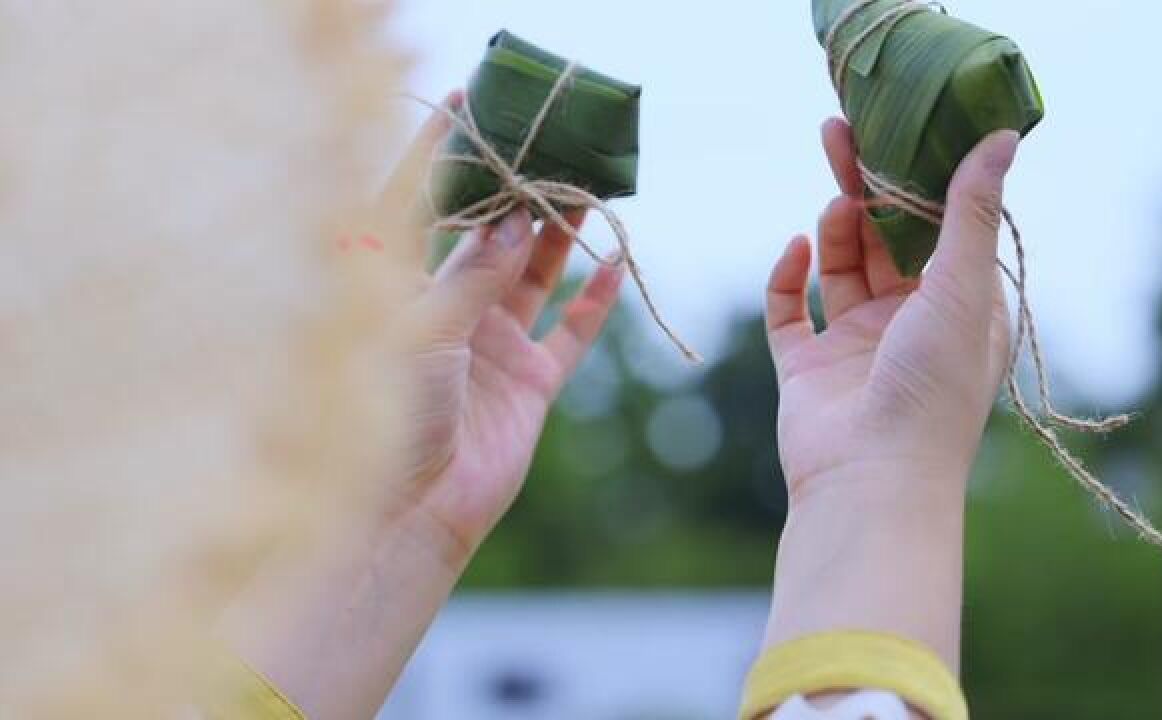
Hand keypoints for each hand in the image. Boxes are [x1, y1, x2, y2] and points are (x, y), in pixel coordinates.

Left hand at [220, 96, 622, 718]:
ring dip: (561, 234)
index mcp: (400, 290)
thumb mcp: (420, 336)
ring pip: (535, 272)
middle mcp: (446, 308)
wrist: (413, 514)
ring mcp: (491, 342)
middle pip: (489, 233)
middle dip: (519, 191)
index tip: (472, 106)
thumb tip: (515, 222)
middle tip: (552, 146)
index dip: (444, 156)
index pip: (420, 205)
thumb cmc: (387, 422)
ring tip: (589, 187)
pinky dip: (595, 301)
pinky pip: (571, 332)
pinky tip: (615, 262)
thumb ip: (470, 279)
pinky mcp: (529, 380)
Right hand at [759, 119, 1017, 668]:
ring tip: (832, 206)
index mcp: (956, 307)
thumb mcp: (962, 288)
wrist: (871, 481)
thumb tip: (1003, 133)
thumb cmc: (933, 389)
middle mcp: (908, 323)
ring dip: (835, 230)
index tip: (894, 130)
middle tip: (836, 134)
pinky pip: (789, 310)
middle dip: (862, 187)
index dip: (916, 178)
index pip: (937, 226)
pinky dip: (787, 276)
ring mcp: (855, 346)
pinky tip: (794, 249)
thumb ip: (971, 210)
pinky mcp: (806, 367)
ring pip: (838, 266)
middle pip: (881, 238)